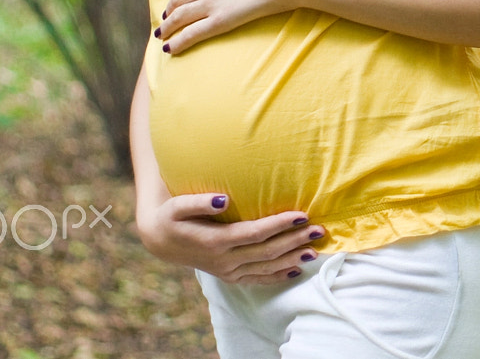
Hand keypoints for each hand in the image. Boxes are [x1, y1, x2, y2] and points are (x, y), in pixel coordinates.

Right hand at [136, 192, 323, 283]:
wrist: (161, 241)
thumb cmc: (172, 216)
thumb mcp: (178, 205)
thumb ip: (199, 202)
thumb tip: (224, 199)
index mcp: (214, 241)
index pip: (254, 234)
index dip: (278, 225)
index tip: (301, 215)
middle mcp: (224, 260)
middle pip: (266, 252)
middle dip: (294, 241)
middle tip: (319, 230)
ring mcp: (228, 271)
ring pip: (266, 268)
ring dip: (292, 259)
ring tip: (315, 250)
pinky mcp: (230, 276)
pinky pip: (258, 279)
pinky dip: (278, 276)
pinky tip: (296, 270)